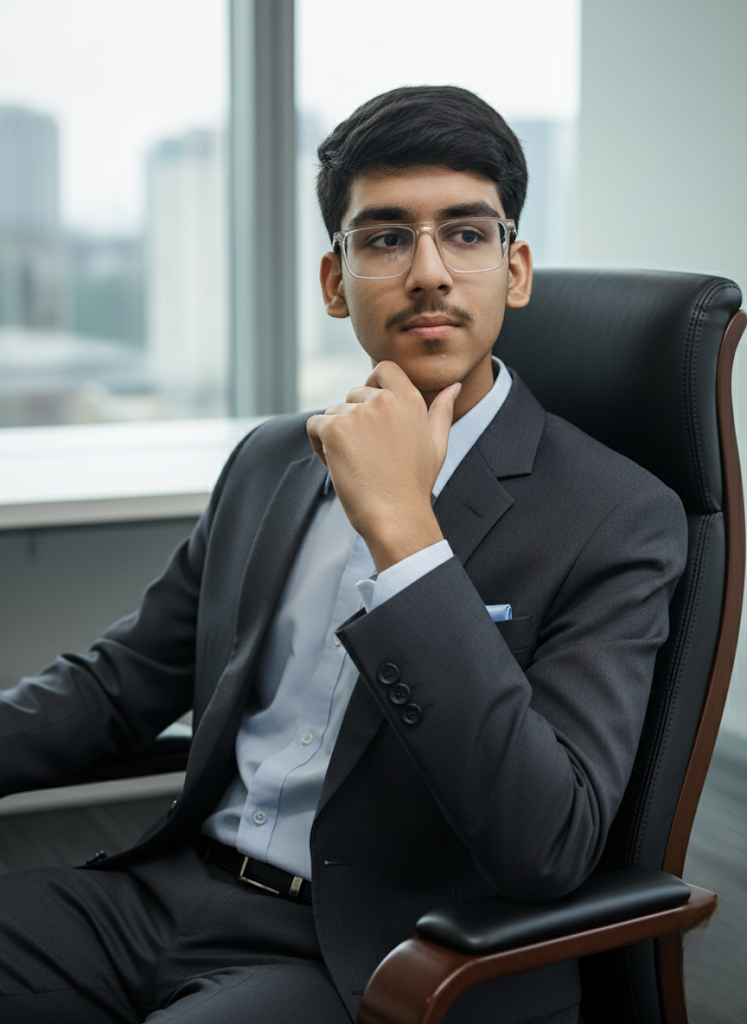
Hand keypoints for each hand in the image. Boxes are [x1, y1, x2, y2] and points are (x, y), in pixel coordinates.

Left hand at [306, 361, 460, 571]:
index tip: (370, 410)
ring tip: (353, 464)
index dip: (372, 385)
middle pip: (354, 394)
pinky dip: (318, 444)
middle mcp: (384, 400)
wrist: (396, 516)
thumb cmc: (415, 485)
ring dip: (336, 434)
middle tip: (365, 454)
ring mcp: (358, 413)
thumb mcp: (437, 444)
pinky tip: (336, 465)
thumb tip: (454, 385)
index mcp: (410, 400)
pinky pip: (314, 425)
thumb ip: (442, 411)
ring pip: (333, 411)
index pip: (384, 369)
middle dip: (353, 418)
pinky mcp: (335, 428)